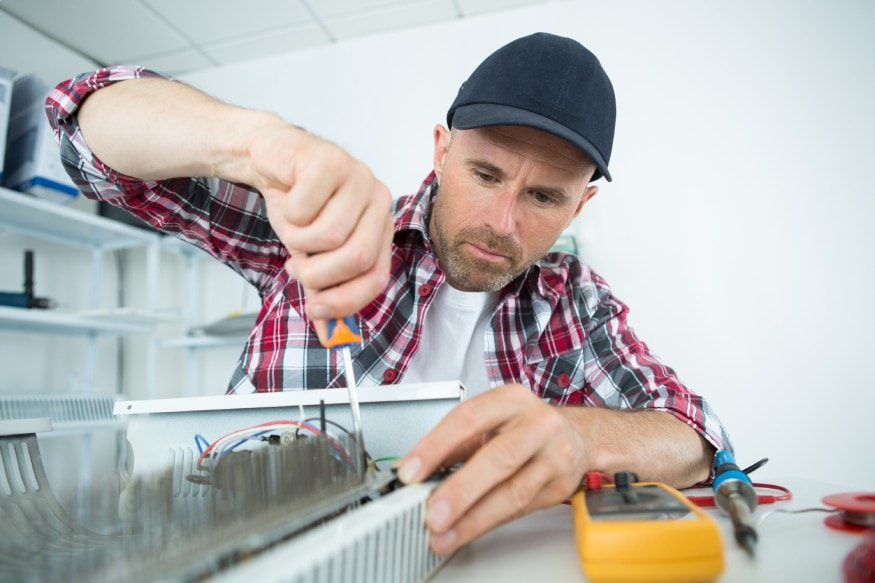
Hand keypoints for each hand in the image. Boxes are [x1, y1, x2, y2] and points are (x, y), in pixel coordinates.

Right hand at [250, 123, 393, 323]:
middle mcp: (377, 200)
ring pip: (328, 235)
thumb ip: (323, 292)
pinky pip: (306, 208)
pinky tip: (288, 198)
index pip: (377, 275)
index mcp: (381, 225)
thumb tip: (330, 338)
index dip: (346, 299)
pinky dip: (287, 212)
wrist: (270, 158)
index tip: (316, 308)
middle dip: (317, 273)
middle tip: (296, 267)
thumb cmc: (298, 205)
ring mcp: (358, 177)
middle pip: (357, 257)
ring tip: (291, 226)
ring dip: (297, 241)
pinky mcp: (330, 160)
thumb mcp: (311, 256)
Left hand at [395, 384, 588, 554]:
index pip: (468, 418)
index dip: (436, 446)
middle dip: (461, 490)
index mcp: (511, 400)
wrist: (576, 436)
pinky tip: (468, 529)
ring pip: (513, 491)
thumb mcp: (490, 421)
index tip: (410, 472)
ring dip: (474, 517)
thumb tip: (418, 472)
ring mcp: (554, 454)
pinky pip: (522, 508)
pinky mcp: (561, 485)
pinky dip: (490, 521)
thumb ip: (456, 444)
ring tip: (446, 532)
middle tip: (433, 513)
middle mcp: (537, 423)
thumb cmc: (524, 426)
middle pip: (498, 457)